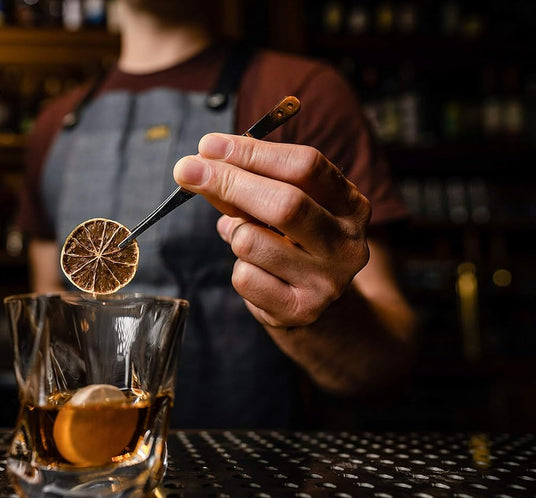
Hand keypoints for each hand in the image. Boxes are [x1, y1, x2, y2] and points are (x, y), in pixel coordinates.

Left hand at [173, 133, 371, 328]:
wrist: (314, 305)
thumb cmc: (291, 243)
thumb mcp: (280, 206)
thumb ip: (245, 184)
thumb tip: (198, 166)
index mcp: (350, 205)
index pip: (305, 167)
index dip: (252, 153)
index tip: (209, 145)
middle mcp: (347, 243)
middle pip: (285, 203)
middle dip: (228, 182)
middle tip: (187, 170)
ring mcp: (327, 281)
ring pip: (251, 242)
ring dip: (233, 234)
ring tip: (245, 239)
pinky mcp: (301, 311)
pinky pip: (244, 277)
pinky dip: (238, 269)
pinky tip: (256, 272)